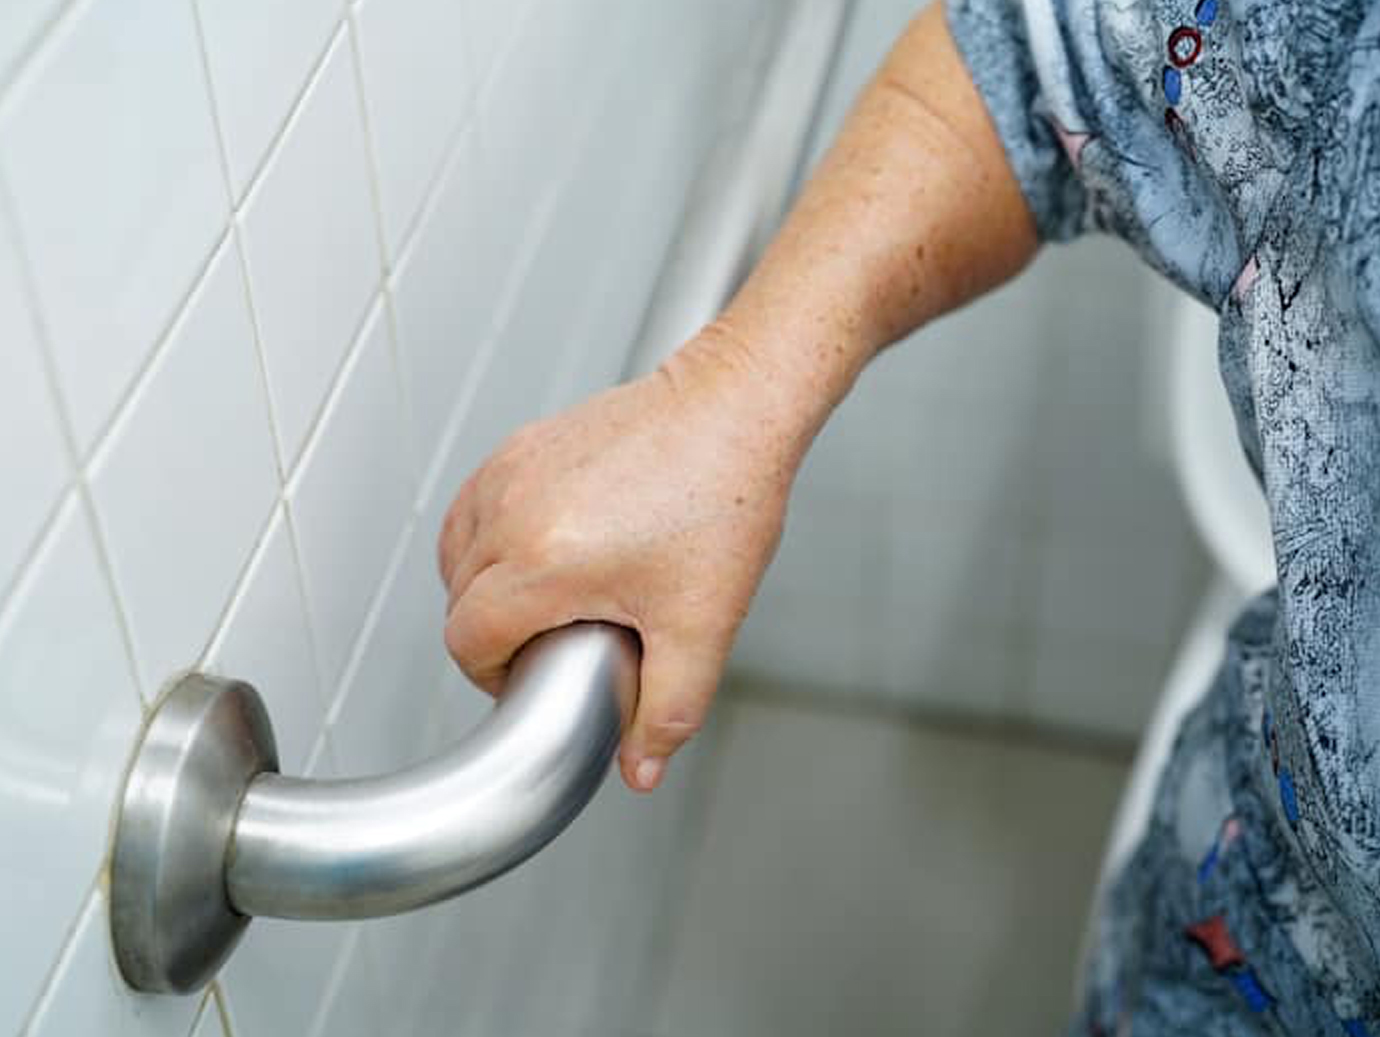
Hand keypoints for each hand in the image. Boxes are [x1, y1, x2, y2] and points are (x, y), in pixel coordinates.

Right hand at [438, 330, 803, 791]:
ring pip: (456, 550)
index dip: (490, 676)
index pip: (468, 641)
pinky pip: (474, 505)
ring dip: (481, 586)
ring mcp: (511, 470)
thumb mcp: (703, 624)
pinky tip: (532, 550)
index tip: (528, 679)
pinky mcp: (522, 443)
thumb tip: (640, 768)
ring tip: (539, 601)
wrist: (733, 409)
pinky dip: (487, 537)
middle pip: (457, 599)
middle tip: (548, 645)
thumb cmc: (724, 500)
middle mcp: (512, 511)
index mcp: (544, 562)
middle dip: (490, 636)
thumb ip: (669, 709)